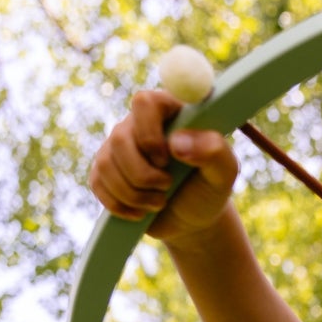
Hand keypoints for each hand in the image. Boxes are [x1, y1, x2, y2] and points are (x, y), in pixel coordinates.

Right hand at [87, 90, 238, 242]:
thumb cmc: (209, 188)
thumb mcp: (224, 172)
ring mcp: (117, 145)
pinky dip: (120, 205)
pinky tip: (140, 211)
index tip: (167, 160)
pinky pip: (98, 184)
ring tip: (159, 202)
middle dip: (143, 174)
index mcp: (170, 110)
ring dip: (134, 194)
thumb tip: (176, 142)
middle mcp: (138, 122)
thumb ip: (214, 151)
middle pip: (120, 139)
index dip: (150, 134)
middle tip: (167, 187)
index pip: (145, 103)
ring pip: (106, 164)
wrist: (191, 218)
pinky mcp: (104, 170)